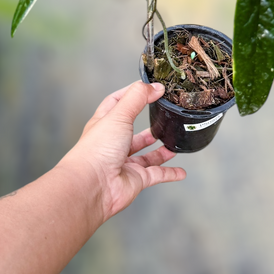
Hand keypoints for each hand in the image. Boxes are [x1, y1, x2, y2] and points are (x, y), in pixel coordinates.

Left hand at [63, 81, 185, 222]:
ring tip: (173, 142)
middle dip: (147, 127)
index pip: (116, 104)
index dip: (131, 95)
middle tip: (164, 118)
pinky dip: (169, 174)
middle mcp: (113, 144)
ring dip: (159, 151)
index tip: (149, 88)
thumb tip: (155, 86)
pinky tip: (181, 172)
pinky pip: (156, 175)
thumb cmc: (97, 149)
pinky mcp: (135, 180)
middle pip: (133, 133)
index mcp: (105, 124)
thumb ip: (137, 98)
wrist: (91, 187)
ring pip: (146, 155)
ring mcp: (124, 163)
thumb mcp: (119, 115)